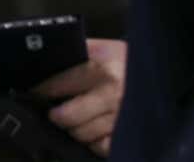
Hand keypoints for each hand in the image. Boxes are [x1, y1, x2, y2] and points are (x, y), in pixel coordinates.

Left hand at [33, 38, 126, 156]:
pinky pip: (101, 146)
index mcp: (101, 70)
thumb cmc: (125, 60)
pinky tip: (93, 131)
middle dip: (56, 115)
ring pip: (82, 134)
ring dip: (74, 129)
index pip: (57, 85)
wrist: (160, 71)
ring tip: (74, 120)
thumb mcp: (101, 48)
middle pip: (67, 116)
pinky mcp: (130, 134)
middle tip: (54, 112)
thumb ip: (76, 53)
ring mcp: (122, 117)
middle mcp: (112, 95)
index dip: (41, 91)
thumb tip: (41, 60)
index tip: (32, 93)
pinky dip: (93, 142)